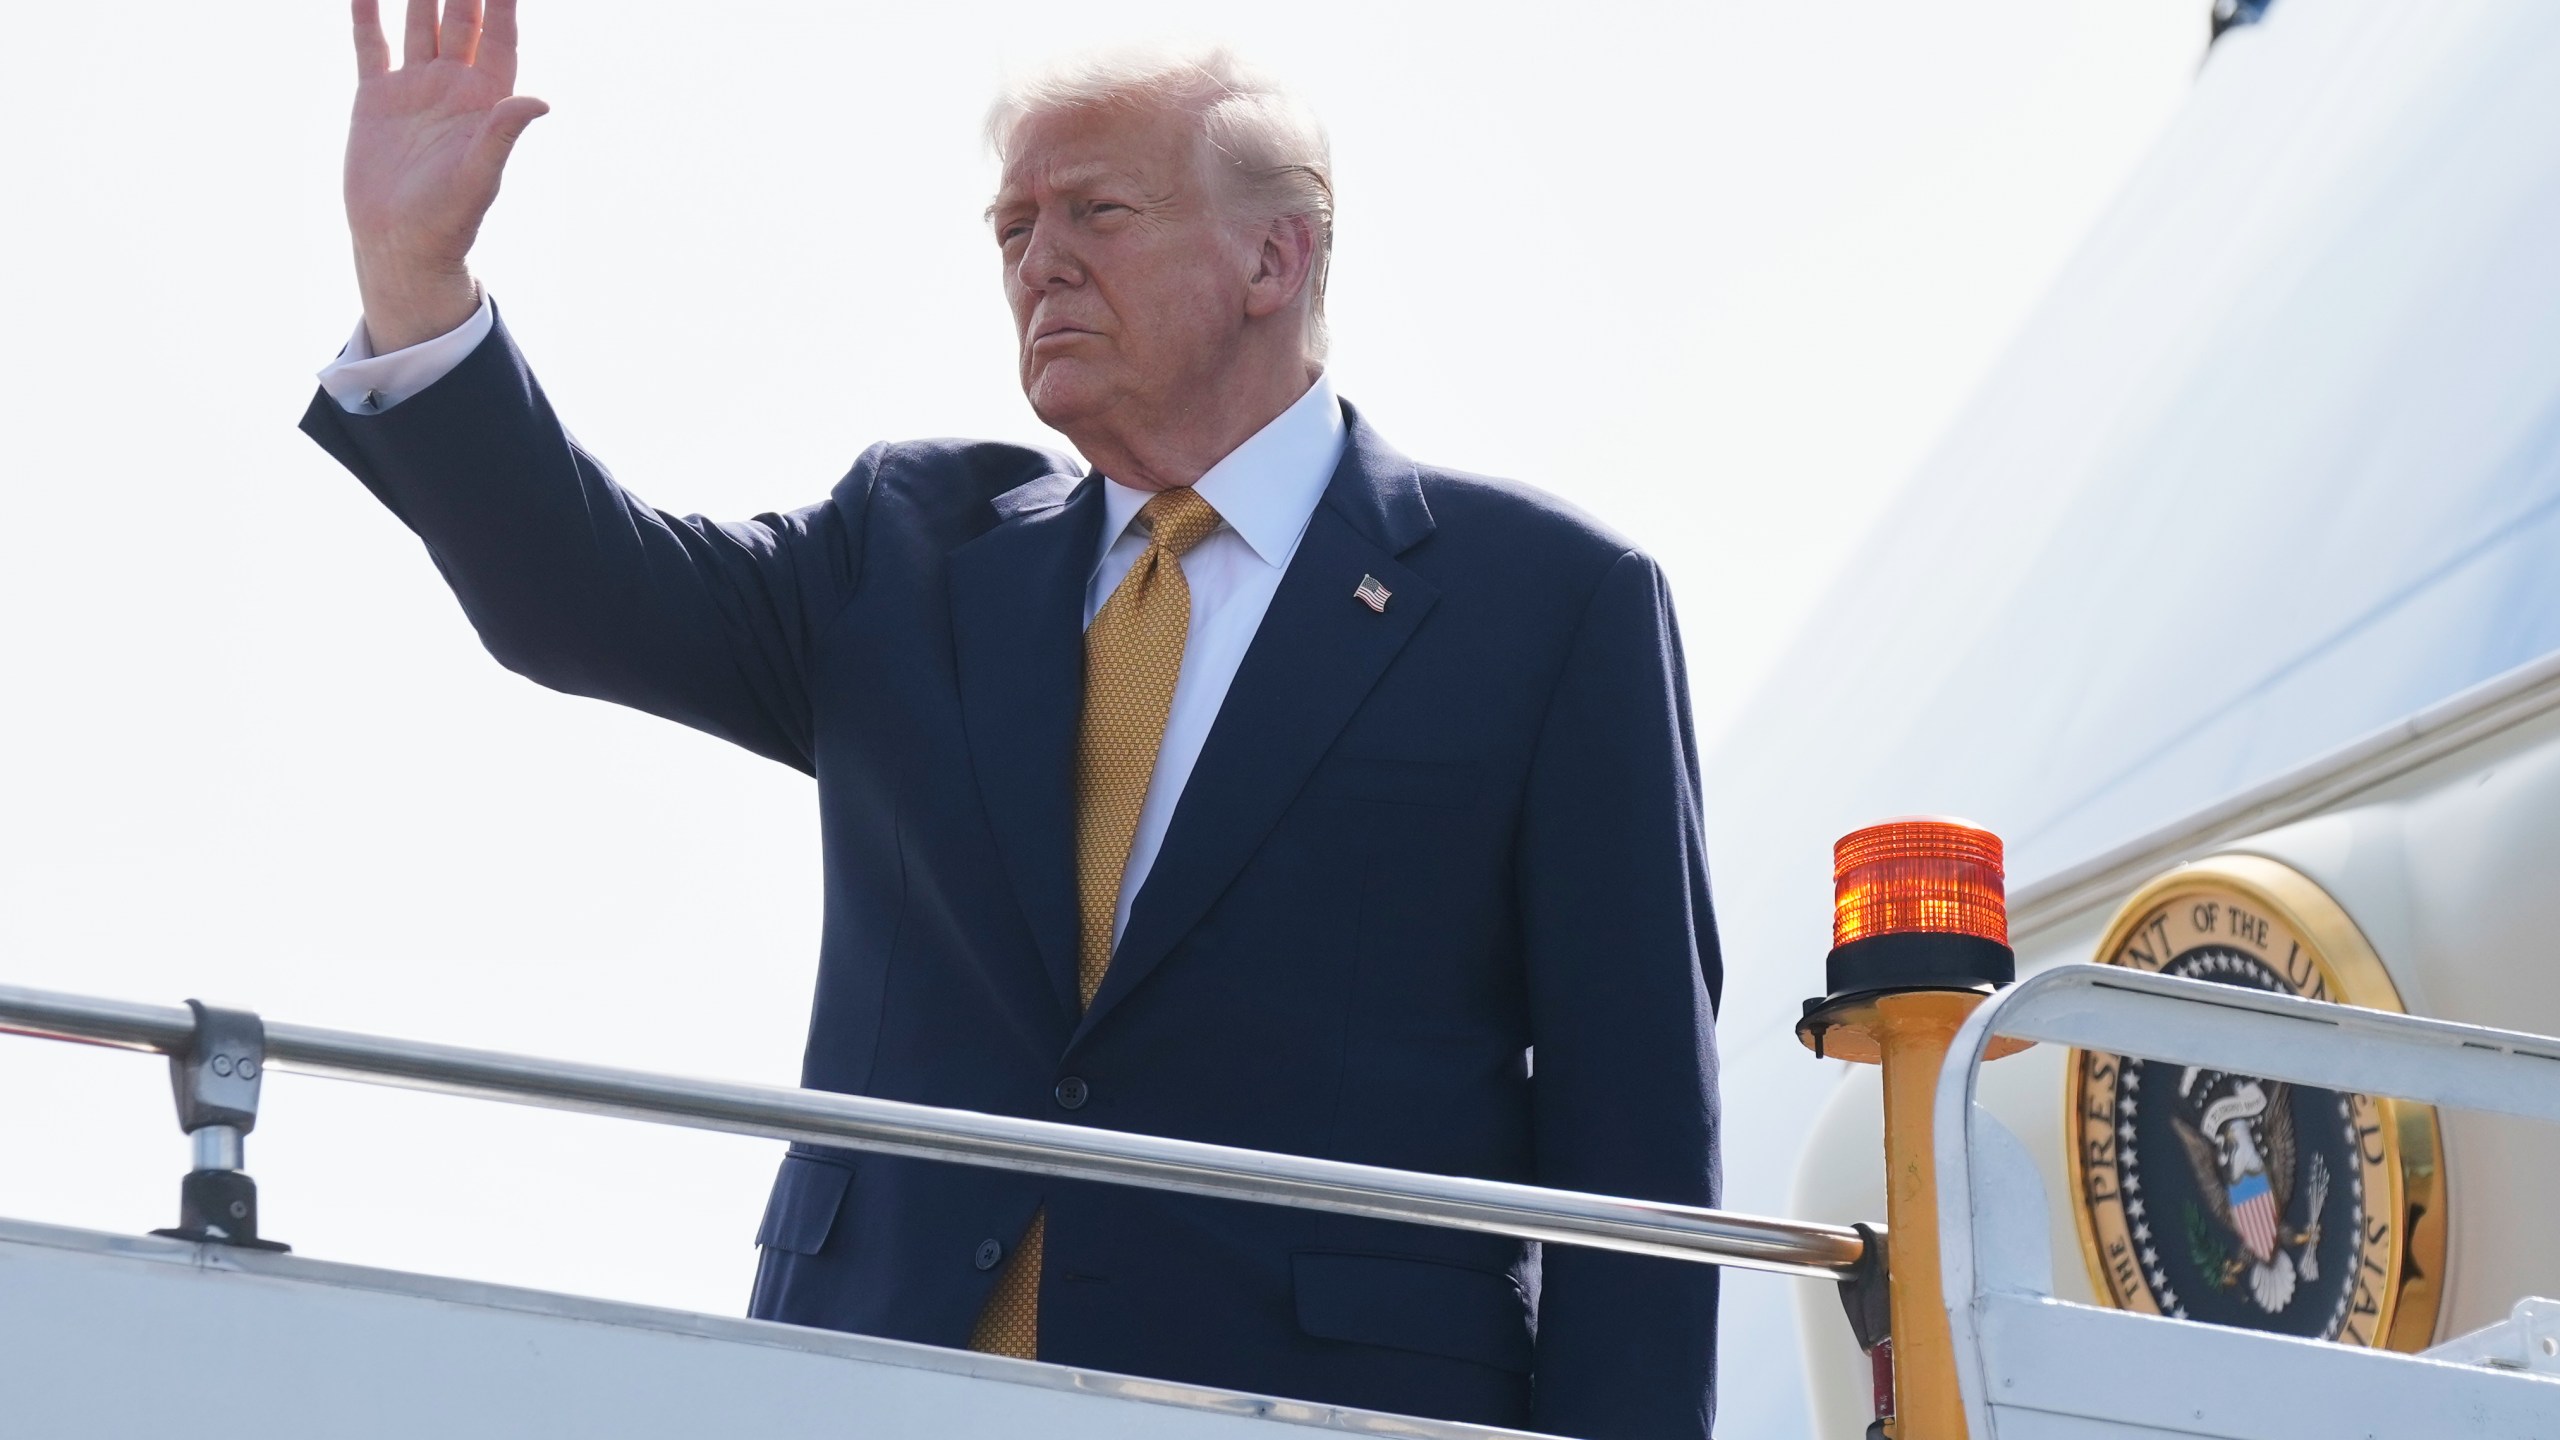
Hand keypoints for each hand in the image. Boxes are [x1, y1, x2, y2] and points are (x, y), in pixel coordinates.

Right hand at [344, 0, 548, 351]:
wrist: (400, 243)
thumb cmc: (449, 219)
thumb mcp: (480, 176)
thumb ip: (503, 134)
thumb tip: (540, 101)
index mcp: (485, 101)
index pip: (500, 37)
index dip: (504, 2)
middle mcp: (453, 86)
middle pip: (461, 18)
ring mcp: (414, 88)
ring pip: (419, 22)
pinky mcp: (376, 98)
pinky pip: (372, 45)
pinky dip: (367, 14)